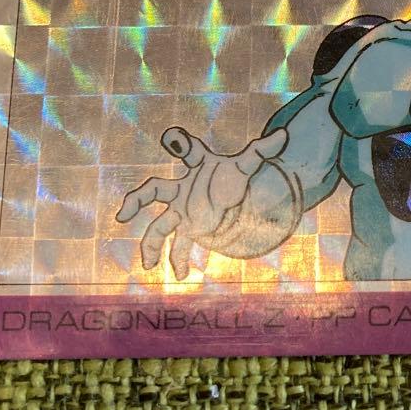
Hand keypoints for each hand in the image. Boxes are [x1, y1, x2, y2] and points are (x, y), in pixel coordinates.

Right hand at [116, 126, 287, 278]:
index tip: (172, 137)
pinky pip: (177, 245)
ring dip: (151, 245)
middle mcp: (181, 188)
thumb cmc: (231, 175)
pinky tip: (182, 275)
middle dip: (137, 199)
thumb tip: (285, 134)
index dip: (180, 143)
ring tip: (148, 265)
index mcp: (197, 166)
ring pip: (159, 227)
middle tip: (125, 212)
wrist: (228, 196)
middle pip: (153, 190)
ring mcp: (181, 210)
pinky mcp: (188, 228)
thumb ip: (263, 149)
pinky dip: (178, 260)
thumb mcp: (248, 163)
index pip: (189, 151)